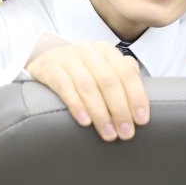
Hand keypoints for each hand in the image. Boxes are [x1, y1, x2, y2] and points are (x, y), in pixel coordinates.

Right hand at [25, 41, 148, 140]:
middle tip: (125, 133)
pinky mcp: (49, 67)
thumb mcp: (103, 67)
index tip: (141, 121)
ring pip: (88, 87)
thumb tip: (140, 93)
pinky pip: (65, 87)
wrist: (43, 60)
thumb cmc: (80, 70)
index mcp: (106, 51)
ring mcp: (68, 57)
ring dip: (101, 114)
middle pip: (109, 82)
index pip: (127, 74)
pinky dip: (77, 105)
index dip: (136, 98)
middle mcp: (88, 50)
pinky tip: (85, 121)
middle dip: (120, 110)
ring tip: (108, 134)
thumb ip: (123, 75)